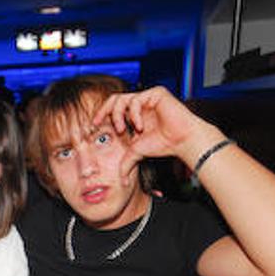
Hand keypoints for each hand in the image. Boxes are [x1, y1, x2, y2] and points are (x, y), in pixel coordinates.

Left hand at [93, 87, 221, 173]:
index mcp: (134, 114)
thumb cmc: (164, 144)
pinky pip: (136, 100)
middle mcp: (140, 104)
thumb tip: (122, 182)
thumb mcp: (137, 153)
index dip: (101, 115)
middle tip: (98, 123)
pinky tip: (140, 126)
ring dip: (118, 115)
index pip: (113, 108)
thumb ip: (126, 163)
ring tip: (122, 129)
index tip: (93, 126)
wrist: (181, 141)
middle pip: (114, 99)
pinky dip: (134, 114)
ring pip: (122, 98)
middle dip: (104, 111)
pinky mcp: (156, 93)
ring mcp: (147, 98)